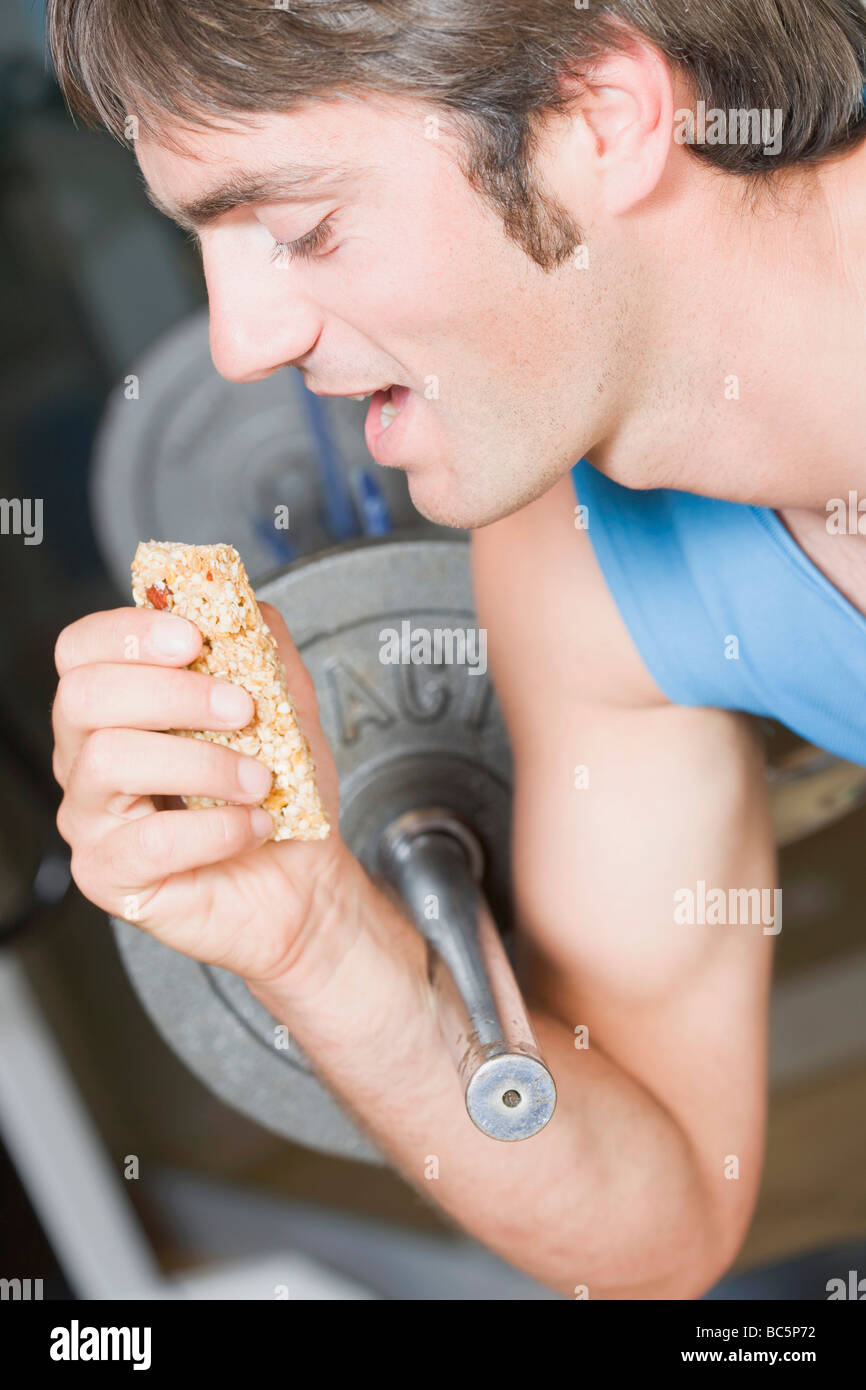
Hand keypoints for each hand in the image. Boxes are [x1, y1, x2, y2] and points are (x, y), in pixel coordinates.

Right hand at [52, 600, 348, 984]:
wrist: (305, 881)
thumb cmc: (281, 796)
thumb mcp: (287, 708)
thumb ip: (264, 650)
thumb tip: (245, 601)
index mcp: (117, 705)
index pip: (81, 649)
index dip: (128, 633)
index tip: (194, 639)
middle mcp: (87, 755)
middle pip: (85, 697)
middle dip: (173, 694)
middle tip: (244, 711)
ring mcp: (90, 818)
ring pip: (111, 762)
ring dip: (204, 764)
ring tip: (260, 781)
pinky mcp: (108, 875)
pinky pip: (148, 841)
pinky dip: (215, 829)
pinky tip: (254, 826)